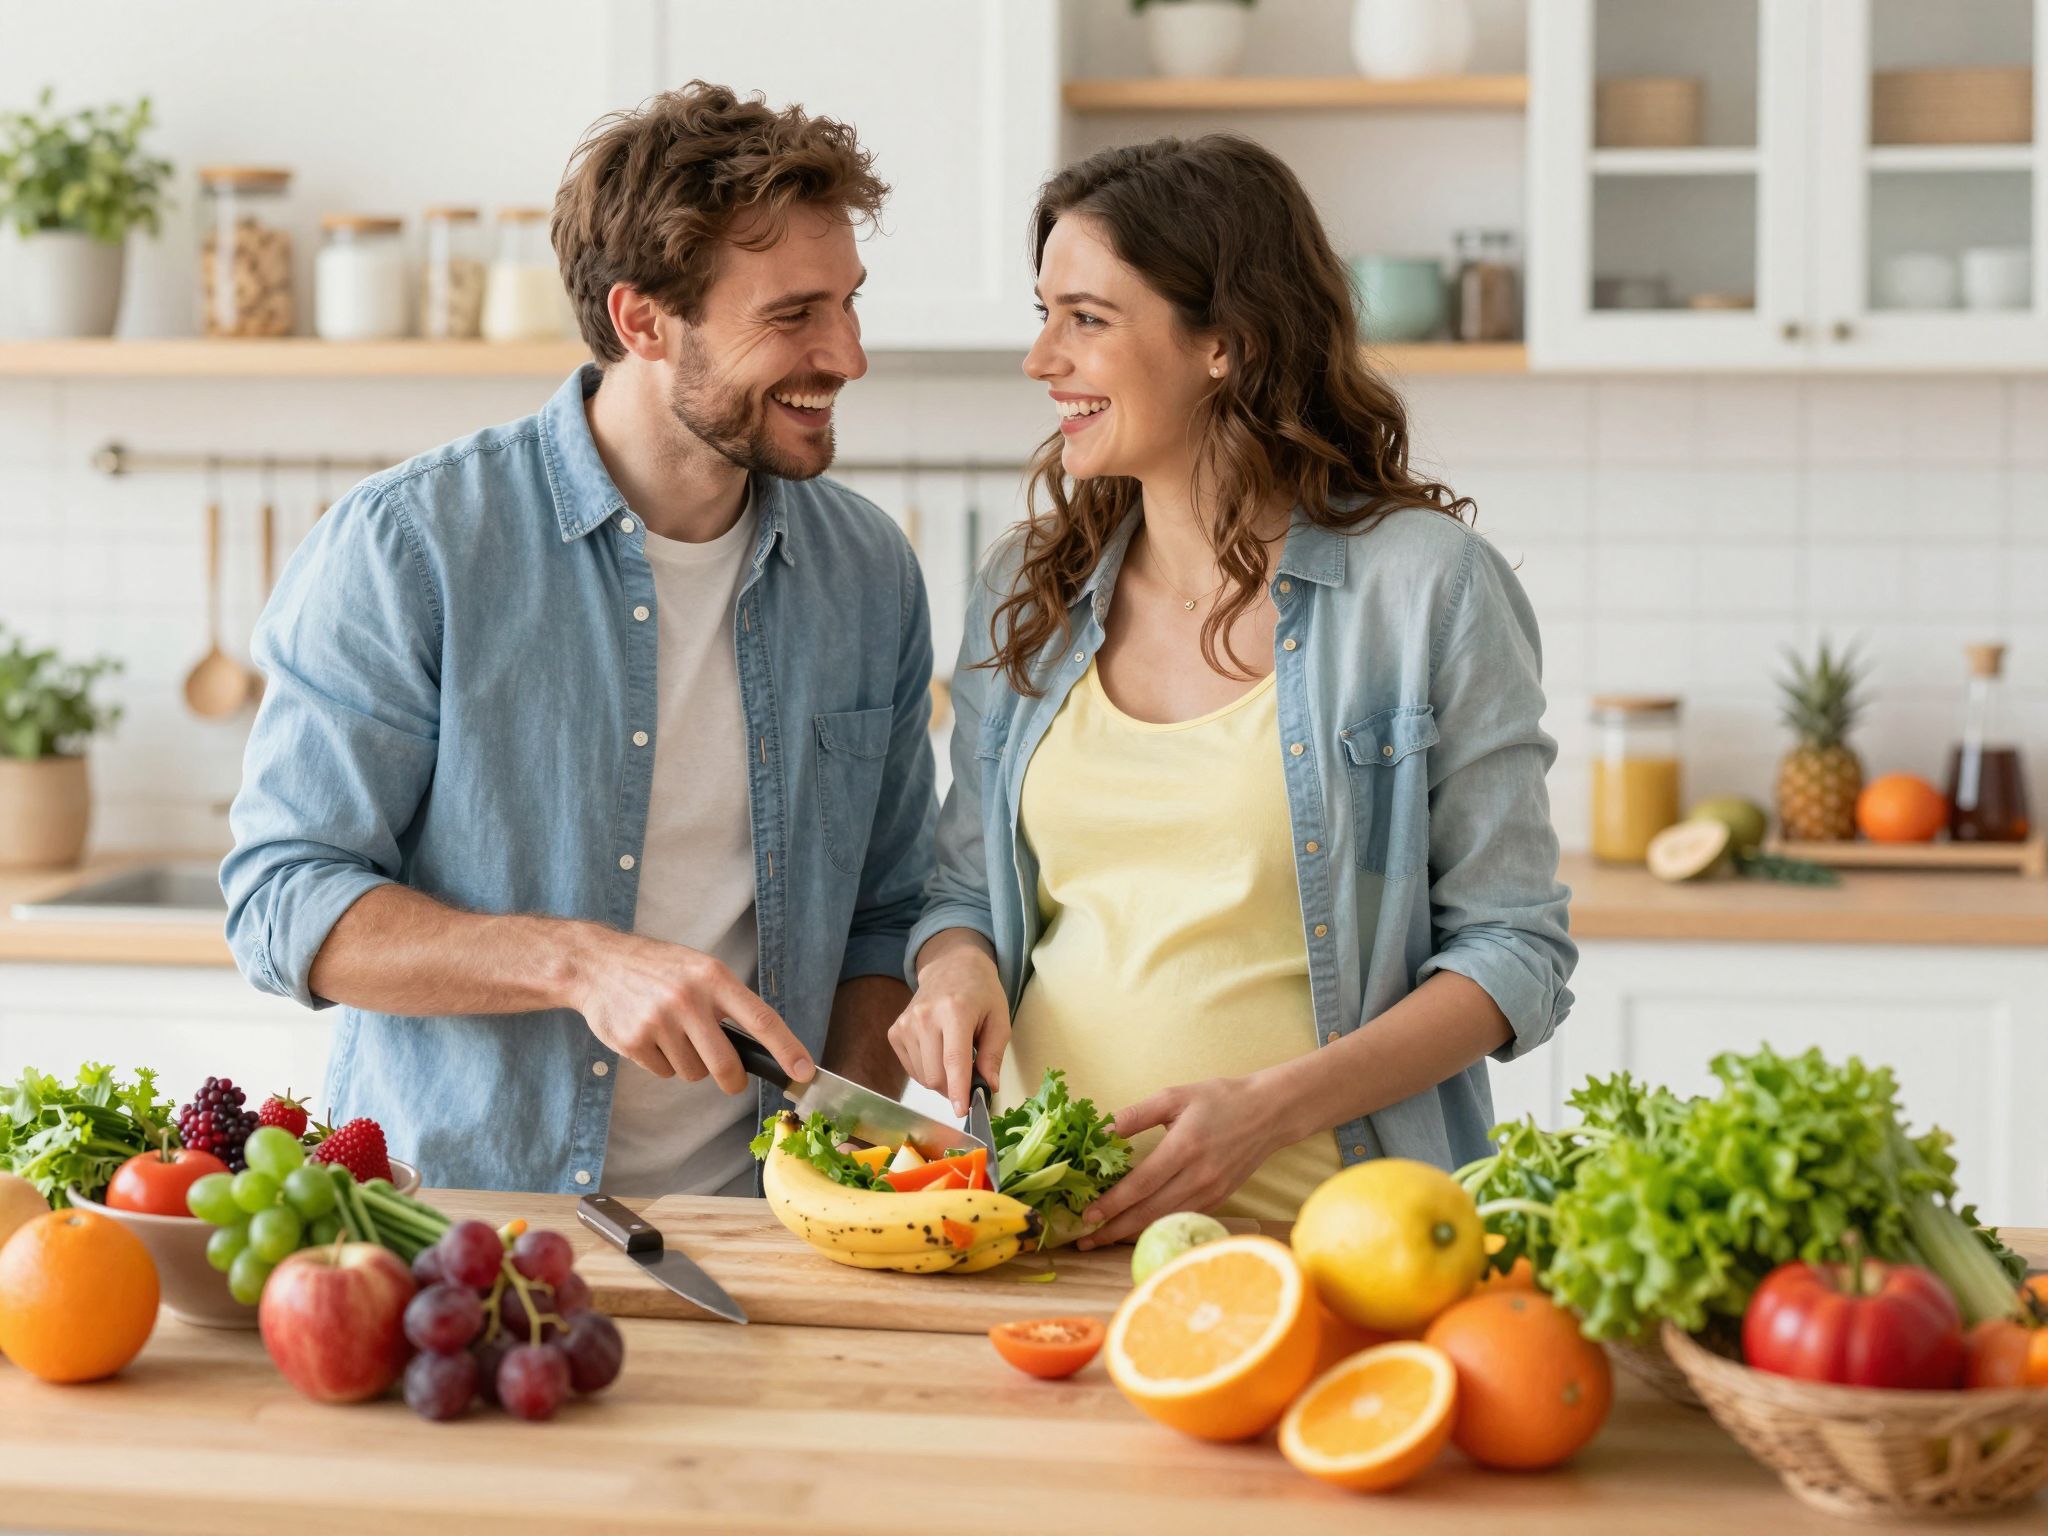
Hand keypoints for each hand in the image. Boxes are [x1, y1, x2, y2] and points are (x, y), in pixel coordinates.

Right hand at [569, 927, 812, 1093]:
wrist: (597, 964)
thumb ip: (728, 1001)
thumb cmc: (658, 968)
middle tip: (732, 1081)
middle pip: (725, 1064)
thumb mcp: (699, 969)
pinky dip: (663, 1063)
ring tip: (672, 1033)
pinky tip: (650, 1036)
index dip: (787, 1049)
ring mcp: (658, 1021)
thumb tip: (762, 1047)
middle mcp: (688, 999)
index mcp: (713, 978)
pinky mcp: (633, 1041)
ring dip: (689, 1063)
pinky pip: (664, 1073)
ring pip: (693, 1072)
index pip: (760, 1019)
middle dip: (733, 1080)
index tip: (804, 1072)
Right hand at [890, 930, 1008, 1115]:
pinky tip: (938, 1053)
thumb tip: (988, 1087)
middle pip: (936, 1075)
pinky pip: (911, 1069)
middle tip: (970, 1077)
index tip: (962, 1111)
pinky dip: (927, 1071)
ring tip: (954, 1057)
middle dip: (954, 1087)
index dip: (958, 1090)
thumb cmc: (980, 993)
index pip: (954, 1060)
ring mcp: (906, 1024)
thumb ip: (994, 1054)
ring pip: (923, 1077)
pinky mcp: (895, 1031)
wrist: (951, 965)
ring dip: (941, 1079)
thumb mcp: (1000, 1019)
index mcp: (955, 1011)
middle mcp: (925, 1017)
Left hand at [1075, 1075, 1291, 1249]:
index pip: (1142, 1184)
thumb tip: (1100, 1130)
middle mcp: (1199, 1176)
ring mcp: (1211, 1192)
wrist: (1268, 1112)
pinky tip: (1135, 1230)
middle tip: (1084, 1240)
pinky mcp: (1219, 1200)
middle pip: (1150, 1212)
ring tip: (1102, 1240)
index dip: (1113, 1203)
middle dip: (1114, 1230)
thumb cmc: (1219, 1099)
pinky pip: (1181, 1219)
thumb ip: (1136, 1115)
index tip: (1087, 1216)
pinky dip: (1156, 1228)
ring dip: (1131, 1234)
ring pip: (1164, 1222)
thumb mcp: (1174, 1096)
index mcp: (1184, 1147)